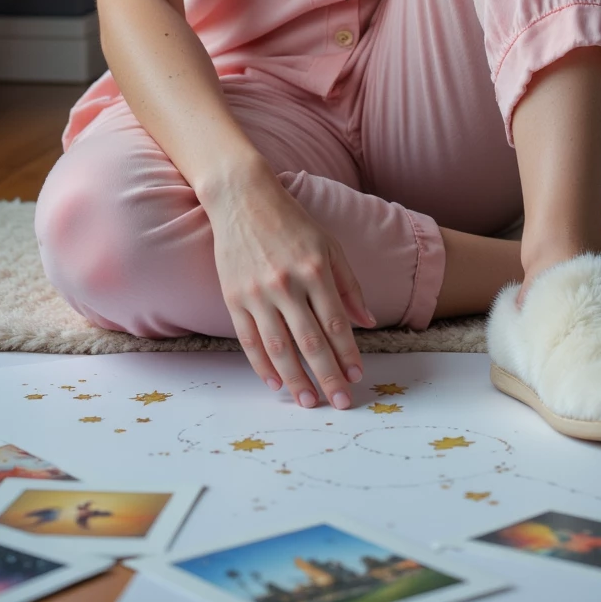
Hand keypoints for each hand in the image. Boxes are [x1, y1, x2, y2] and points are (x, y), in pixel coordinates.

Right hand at [203, 161, 375, 408]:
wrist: (242, 198)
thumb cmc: (291, 221)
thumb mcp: (328, 245)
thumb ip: (348, 285)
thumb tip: (367, 322)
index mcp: (314, 270)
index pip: (335, 324)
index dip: (348, 354)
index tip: (357, 377)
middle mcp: (286, 284)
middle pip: (310, 342)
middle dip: (328, 377)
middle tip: (341, 403)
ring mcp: (257, 292)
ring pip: (279, 348)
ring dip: (296, 380)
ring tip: (310, 402)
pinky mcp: (233, 297)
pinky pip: (249, 340)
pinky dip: (262, 365)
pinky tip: (275, 384)